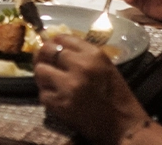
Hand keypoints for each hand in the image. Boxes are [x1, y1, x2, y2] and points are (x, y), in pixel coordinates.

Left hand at [34, 35, 148, 144]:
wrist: (122, 124)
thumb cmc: (115, 94)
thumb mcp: (103, 65)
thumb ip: (82, 54)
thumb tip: (56, 45)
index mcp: (94, 54)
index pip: (62, 38)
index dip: (54, 43)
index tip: (52, 50)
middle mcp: (81, 66)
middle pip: (47, 50)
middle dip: (43, 57)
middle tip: (46, 64)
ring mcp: (69, 85)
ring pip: (40, 71)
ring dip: (43, 77)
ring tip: (52, 83)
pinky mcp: (60, 103)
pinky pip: (42, 93)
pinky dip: (47, 96)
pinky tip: (58, 98)